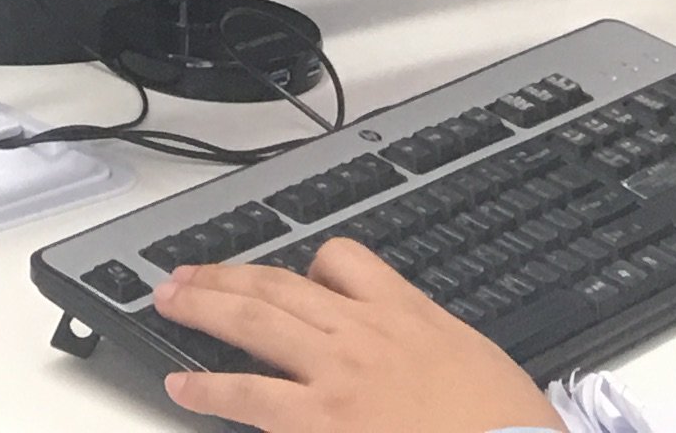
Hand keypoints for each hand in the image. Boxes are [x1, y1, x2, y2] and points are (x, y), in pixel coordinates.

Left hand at [155, 242, 558, 431]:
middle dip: (226, 276)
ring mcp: (336, 373)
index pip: (342, 259)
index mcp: (405, 312)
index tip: (290, 276)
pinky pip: (250, 395)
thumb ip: (431, 344)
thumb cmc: (506, 425)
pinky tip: (182, 387)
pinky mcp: (320, 420)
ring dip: (203, 307)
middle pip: (278, 284)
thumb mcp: (476, 361)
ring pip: (254, 322)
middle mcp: (362, 331)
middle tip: (185, 273)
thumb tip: (414, 355)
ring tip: (169, 300)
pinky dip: (209, 389)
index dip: (309, 266)